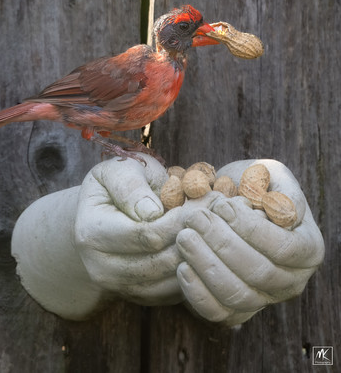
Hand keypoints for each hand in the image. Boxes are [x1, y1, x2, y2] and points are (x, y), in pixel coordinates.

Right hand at [75, 154, 216, 305]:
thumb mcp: (117, 170)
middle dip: (197, 236)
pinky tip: (209, 244)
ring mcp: (120, 287)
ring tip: (220, 226)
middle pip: (162, 262)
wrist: (101, 213)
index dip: (182, 219)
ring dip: (201, 254)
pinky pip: (176, 292)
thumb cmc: (115, 184)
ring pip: (172, 281)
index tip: (209, 199)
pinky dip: (197, 269)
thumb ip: (131, 187)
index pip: (146, 235)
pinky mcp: (140, 296)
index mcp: (92, 233)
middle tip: (222, 212)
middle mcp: (101, 268)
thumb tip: (152, 212)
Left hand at [176, 160, 324, 325]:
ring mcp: (263, 299)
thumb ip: (280, 189)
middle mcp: (291, 280)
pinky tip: (181, 266)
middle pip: (258, 273)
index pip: (283, 248)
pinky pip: (217, 313)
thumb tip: (285, 214)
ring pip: (237, 296)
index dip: (249, 228)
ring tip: (184, 237)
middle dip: (221, 244)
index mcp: (307, 248)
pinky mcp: (234, 310)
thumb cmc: (250, 185)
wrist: (228, 203)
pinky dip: (197, 293)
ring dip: (206, 266)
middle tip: (194, 219)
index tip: (221, 205)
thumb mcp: (270, 174)